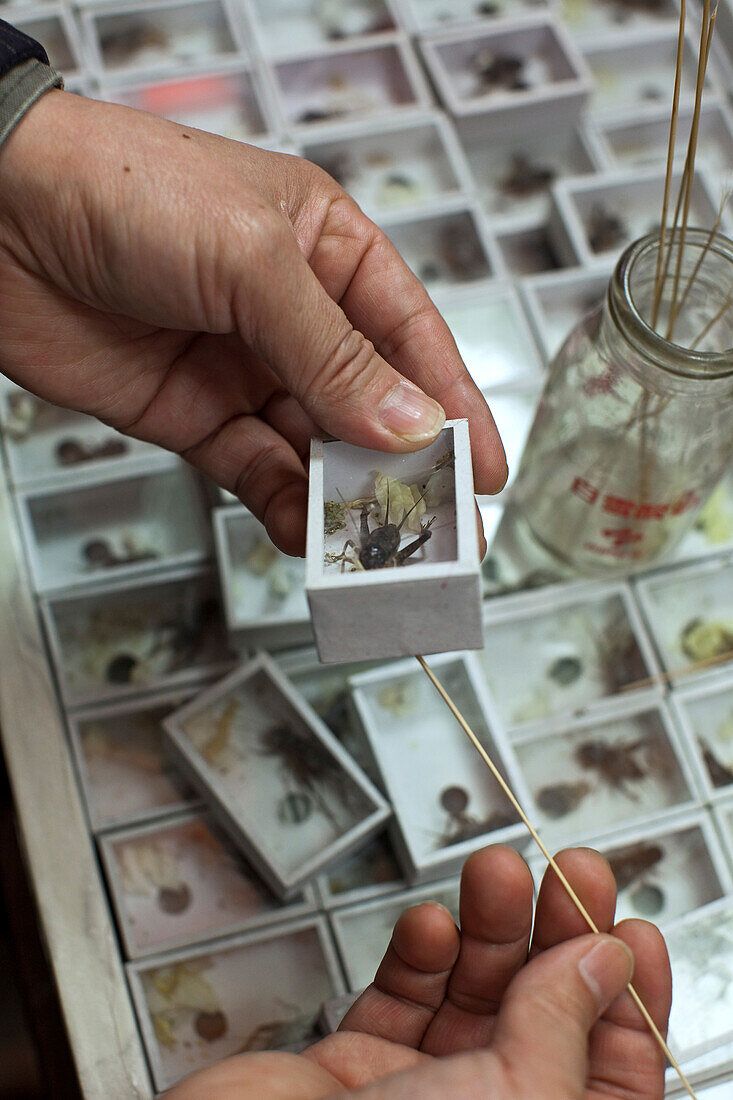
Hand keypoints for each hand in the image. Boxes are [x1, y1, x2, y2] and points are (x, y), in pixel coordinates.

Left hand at [0, 90, 504, 554]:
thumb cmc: (123, 190)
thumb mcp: (253, 259)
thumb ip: (333, 352)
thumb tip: (409, 423)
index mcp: (325, 249)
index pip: (410, 333)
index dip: (452, 399)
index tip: (482, 463)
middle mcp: (289, 312)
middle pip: (368, 401)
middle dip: (405, 464)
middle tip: (442, 527)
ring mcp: (241, 367)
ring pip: (314, 446)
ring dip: (343, 496)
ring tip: (375, 542)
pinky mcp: (193, 416)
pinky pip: (255, 470)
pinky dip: (283, 505)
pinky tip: (306, 531)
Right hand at [164, 846, 670, 1098]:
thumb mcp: (516, 1097)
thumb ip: (560, 1024)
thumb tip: (601, 960)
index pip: (613, 1071)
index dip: (627, 997)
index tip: (628, 926)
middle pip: (544, 1016)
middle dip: (559, 936)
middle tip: (570, 871)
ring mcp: (420, 1097)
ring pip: (473, 994)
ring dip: (488, 927)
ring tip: (497, 871)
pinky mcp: (357, 1067)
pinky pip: (402, 997)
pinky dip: (419, 954)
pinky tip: (430, 925)